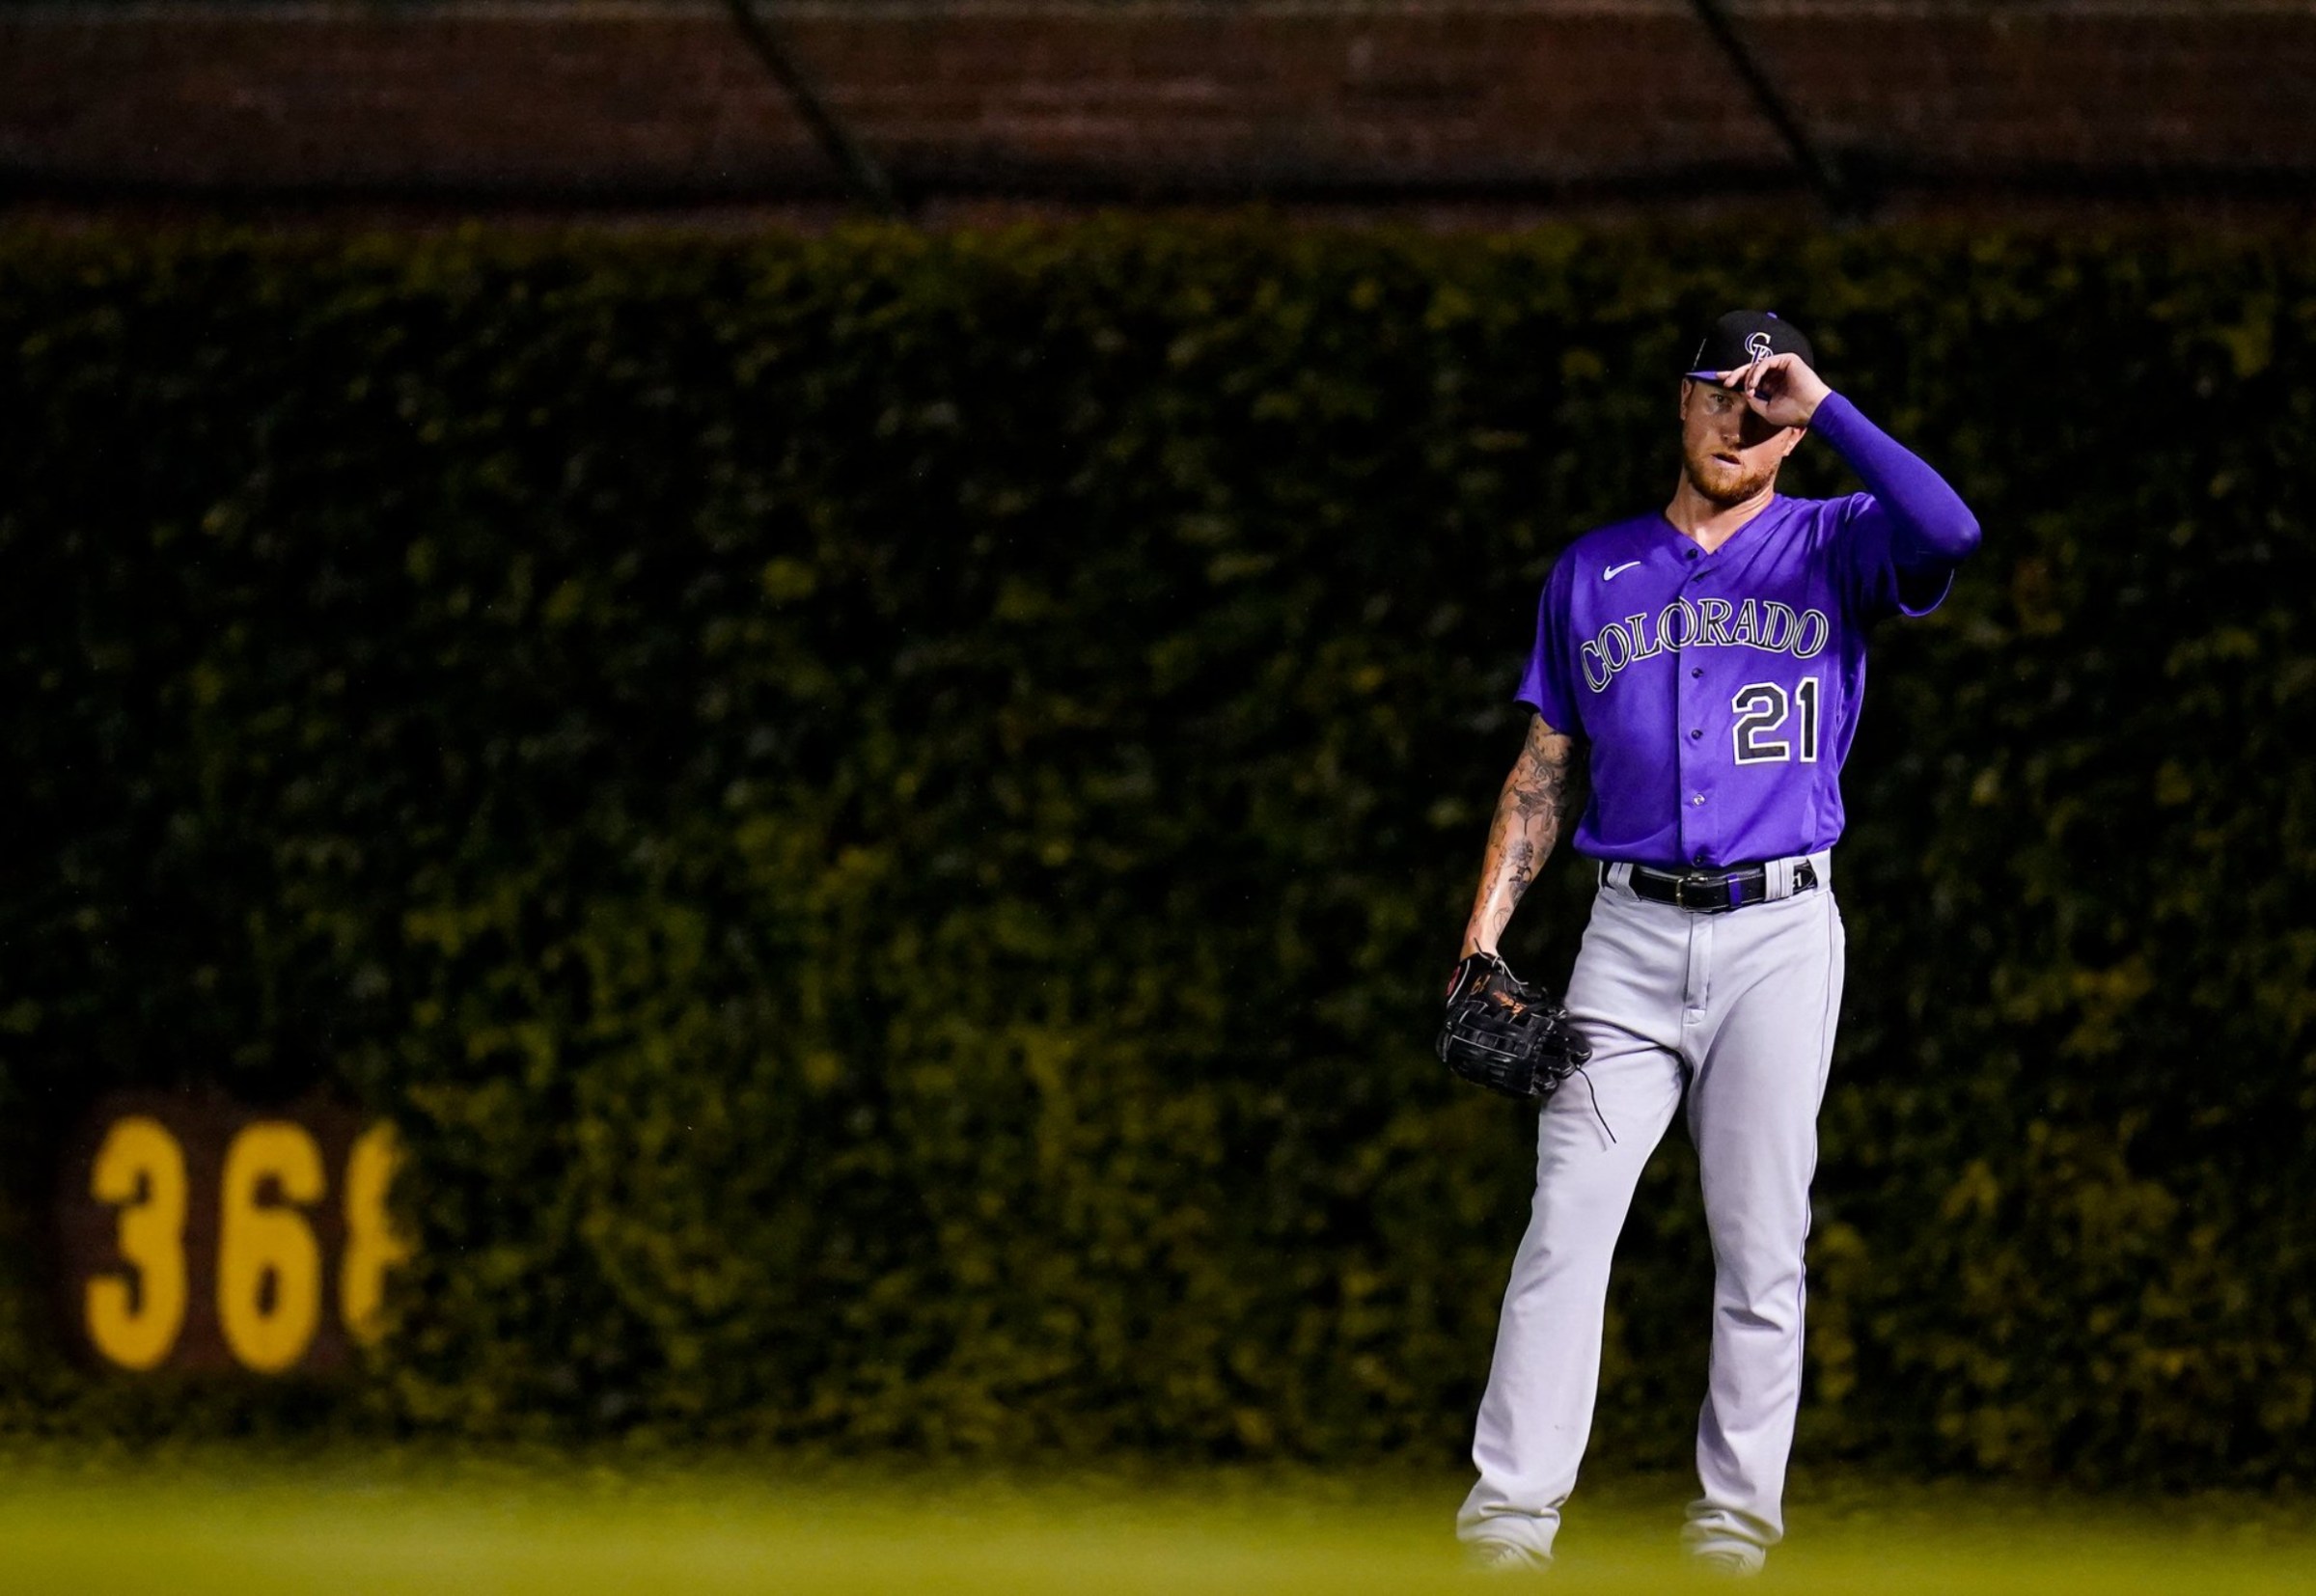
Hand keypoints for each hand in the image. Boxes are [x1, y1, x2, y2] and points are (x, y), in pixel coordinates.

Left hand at [1715, 351, 1831, 428]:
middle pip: (1749, 369)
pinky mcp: (1787, 359)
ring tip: (1748, 389)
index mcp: (1770, 385)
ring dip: (1748, 376)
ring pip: (1756, 365)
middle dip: (1735, 374)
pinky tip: (1754, 384)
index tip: (1719, 379)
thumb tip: (1743, 392)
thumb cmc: (1792, 413)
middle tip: (1724, 380)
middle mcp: (1775, 374)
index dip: (1734, 377)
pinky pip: (1765, 362)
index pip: (1749, 378)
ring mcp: (1781, 366)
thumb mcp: (1765, 410)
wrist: (1812, 410)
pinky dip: (1757, 372)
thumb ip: (1752, 400)